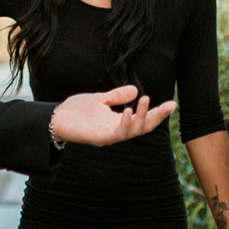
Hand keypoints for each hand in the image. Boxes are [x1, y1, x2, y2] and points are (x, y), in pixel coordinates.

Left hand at [51, 85, 176, 146]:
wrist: (55, 118)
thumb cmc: (76, 110)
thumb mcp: (100, 99)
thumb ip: (117, 96)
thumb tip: (136, 90)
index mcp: (118, 121)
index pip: (143, 118)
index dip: (158, 112)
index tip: (173, 104)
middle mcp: (117, 131)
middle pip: (143, 127)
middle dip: (157, 117)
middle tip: (170, 106)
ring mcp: (109, 136)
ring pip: (133, 131)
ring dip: (141, 117)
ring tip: (145, 100)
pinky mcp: (99, 138)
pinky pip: (117, 133)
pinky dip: (125, 122)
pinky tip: (128, 111)